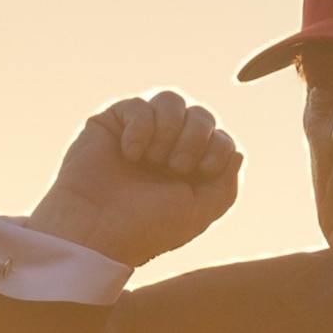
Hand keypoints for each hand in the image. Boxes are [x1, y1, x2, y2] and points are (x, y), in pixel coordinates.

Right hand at [26, 91, 241, 267]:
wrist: (96, 231)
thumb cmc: (146, 228)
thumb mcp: (199, 214)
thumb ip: (226, 186)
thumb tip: (235, 151)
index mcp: (191, 170)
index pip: (220, 138)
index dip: (218, 146)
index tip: (202, 171)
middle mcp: (168, 148)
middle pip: (201, 115)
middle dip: (196, 136)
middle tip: (176, 166)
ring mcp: (141, 134)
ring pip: (172, 101)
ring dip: (170, 127)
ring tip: (154, 158)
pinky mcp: (113, 124)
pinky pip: (138, 105)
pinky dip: (140, 128)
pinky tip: (130, 154)